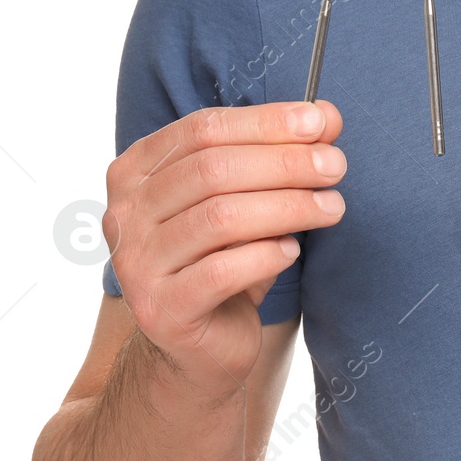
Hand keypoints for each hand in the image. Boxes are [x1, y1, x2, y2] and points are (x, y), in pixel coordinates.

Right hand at [101, 100, 345, 397]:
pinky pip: (221, 271)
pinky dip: (266, 255)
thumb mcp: (252, 199)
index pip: (203, 129)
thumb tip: (326, 115)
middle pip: (213, 170)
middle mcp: (125, 214)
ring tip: (331, 207)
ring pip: (220, 218)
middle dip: (285, 163)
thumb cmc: (226, 258)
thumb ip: (282, 153)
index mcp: (137, 171)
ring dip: (287, 207)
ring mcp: (135, 263)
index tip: (321, 123)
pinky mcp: (160, 310)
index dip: (266, 122)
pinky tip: (291, 251)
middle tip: (335, 166)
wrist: (199, 345)